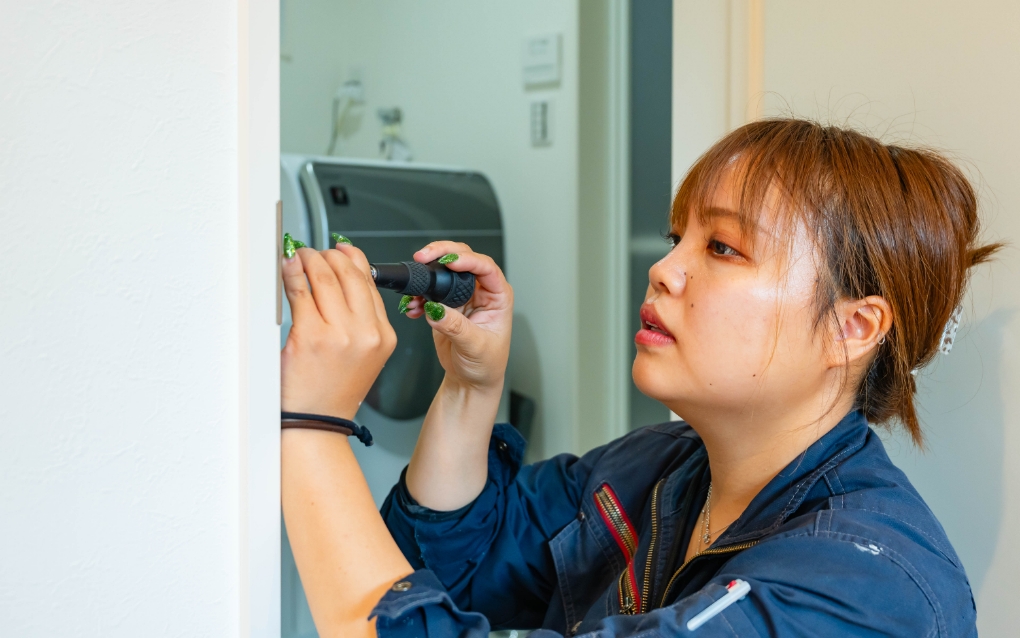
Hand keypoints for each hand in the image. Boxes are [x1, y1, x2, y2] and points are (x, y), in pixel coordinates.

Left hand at [281, 243, 395, 418]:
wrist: (316, 424)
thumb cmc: (333, 391)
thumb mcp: (363, 354)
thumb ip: (359, 318)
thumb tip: (341, 276)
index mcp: (384, 336)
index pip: (370, 283)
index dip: (352, 258)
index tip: (339, 249)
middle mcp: (366, 334)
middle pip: (349, 275)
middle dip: (328, 255)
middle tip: (313, 253)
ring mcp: (339, 335)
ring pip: (325, 277)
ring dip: (308, 259)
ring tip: (298, 256)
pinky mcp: (310, 337)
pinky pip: (300, 292)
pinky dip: (291, 273)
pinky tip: (287, 266)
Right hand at [402, 241, 511, 391]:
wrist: (470, 379)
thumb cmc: (485, 364)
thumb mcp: (475, 346)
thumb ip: (456, 327)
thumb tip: (436, 310)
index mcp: (498, 296)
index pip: (485, 267)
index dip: (468, 260)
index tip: (448, 263)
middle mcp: (481, 291)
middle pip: (463, 259)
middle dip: (441, 254)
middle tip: (423, 257)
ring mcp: (462, 295)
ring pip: (443, 271)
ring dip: (425, 275)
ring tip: (413, 290)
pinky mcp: (445, 304)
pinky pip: (429, 290)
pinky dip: (418, 295)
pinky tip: (412, 306)